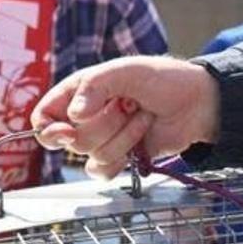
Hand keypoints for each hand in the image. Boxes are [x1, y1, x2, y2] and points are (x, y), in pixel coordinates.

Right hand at [31, 57, 219, 178]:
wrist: (198, 104)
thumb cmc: (164, 79)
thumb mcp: (127, 71)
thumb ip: (95, 86)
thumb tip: (73, 115)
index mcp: (78, 92)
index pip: (44, 116)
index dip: (51, 127)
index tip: (69, 127)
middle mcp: (85, 117)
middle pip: (71, 141)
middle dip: (105, 125)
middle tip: (127, 106)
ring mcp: (102, 139)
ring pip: (91, 156)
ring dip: (122, 138)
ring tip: (141, 117)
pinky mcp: (118, 158)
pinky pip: (103, 172)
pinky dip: (123, 158)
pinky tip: (140, 141)